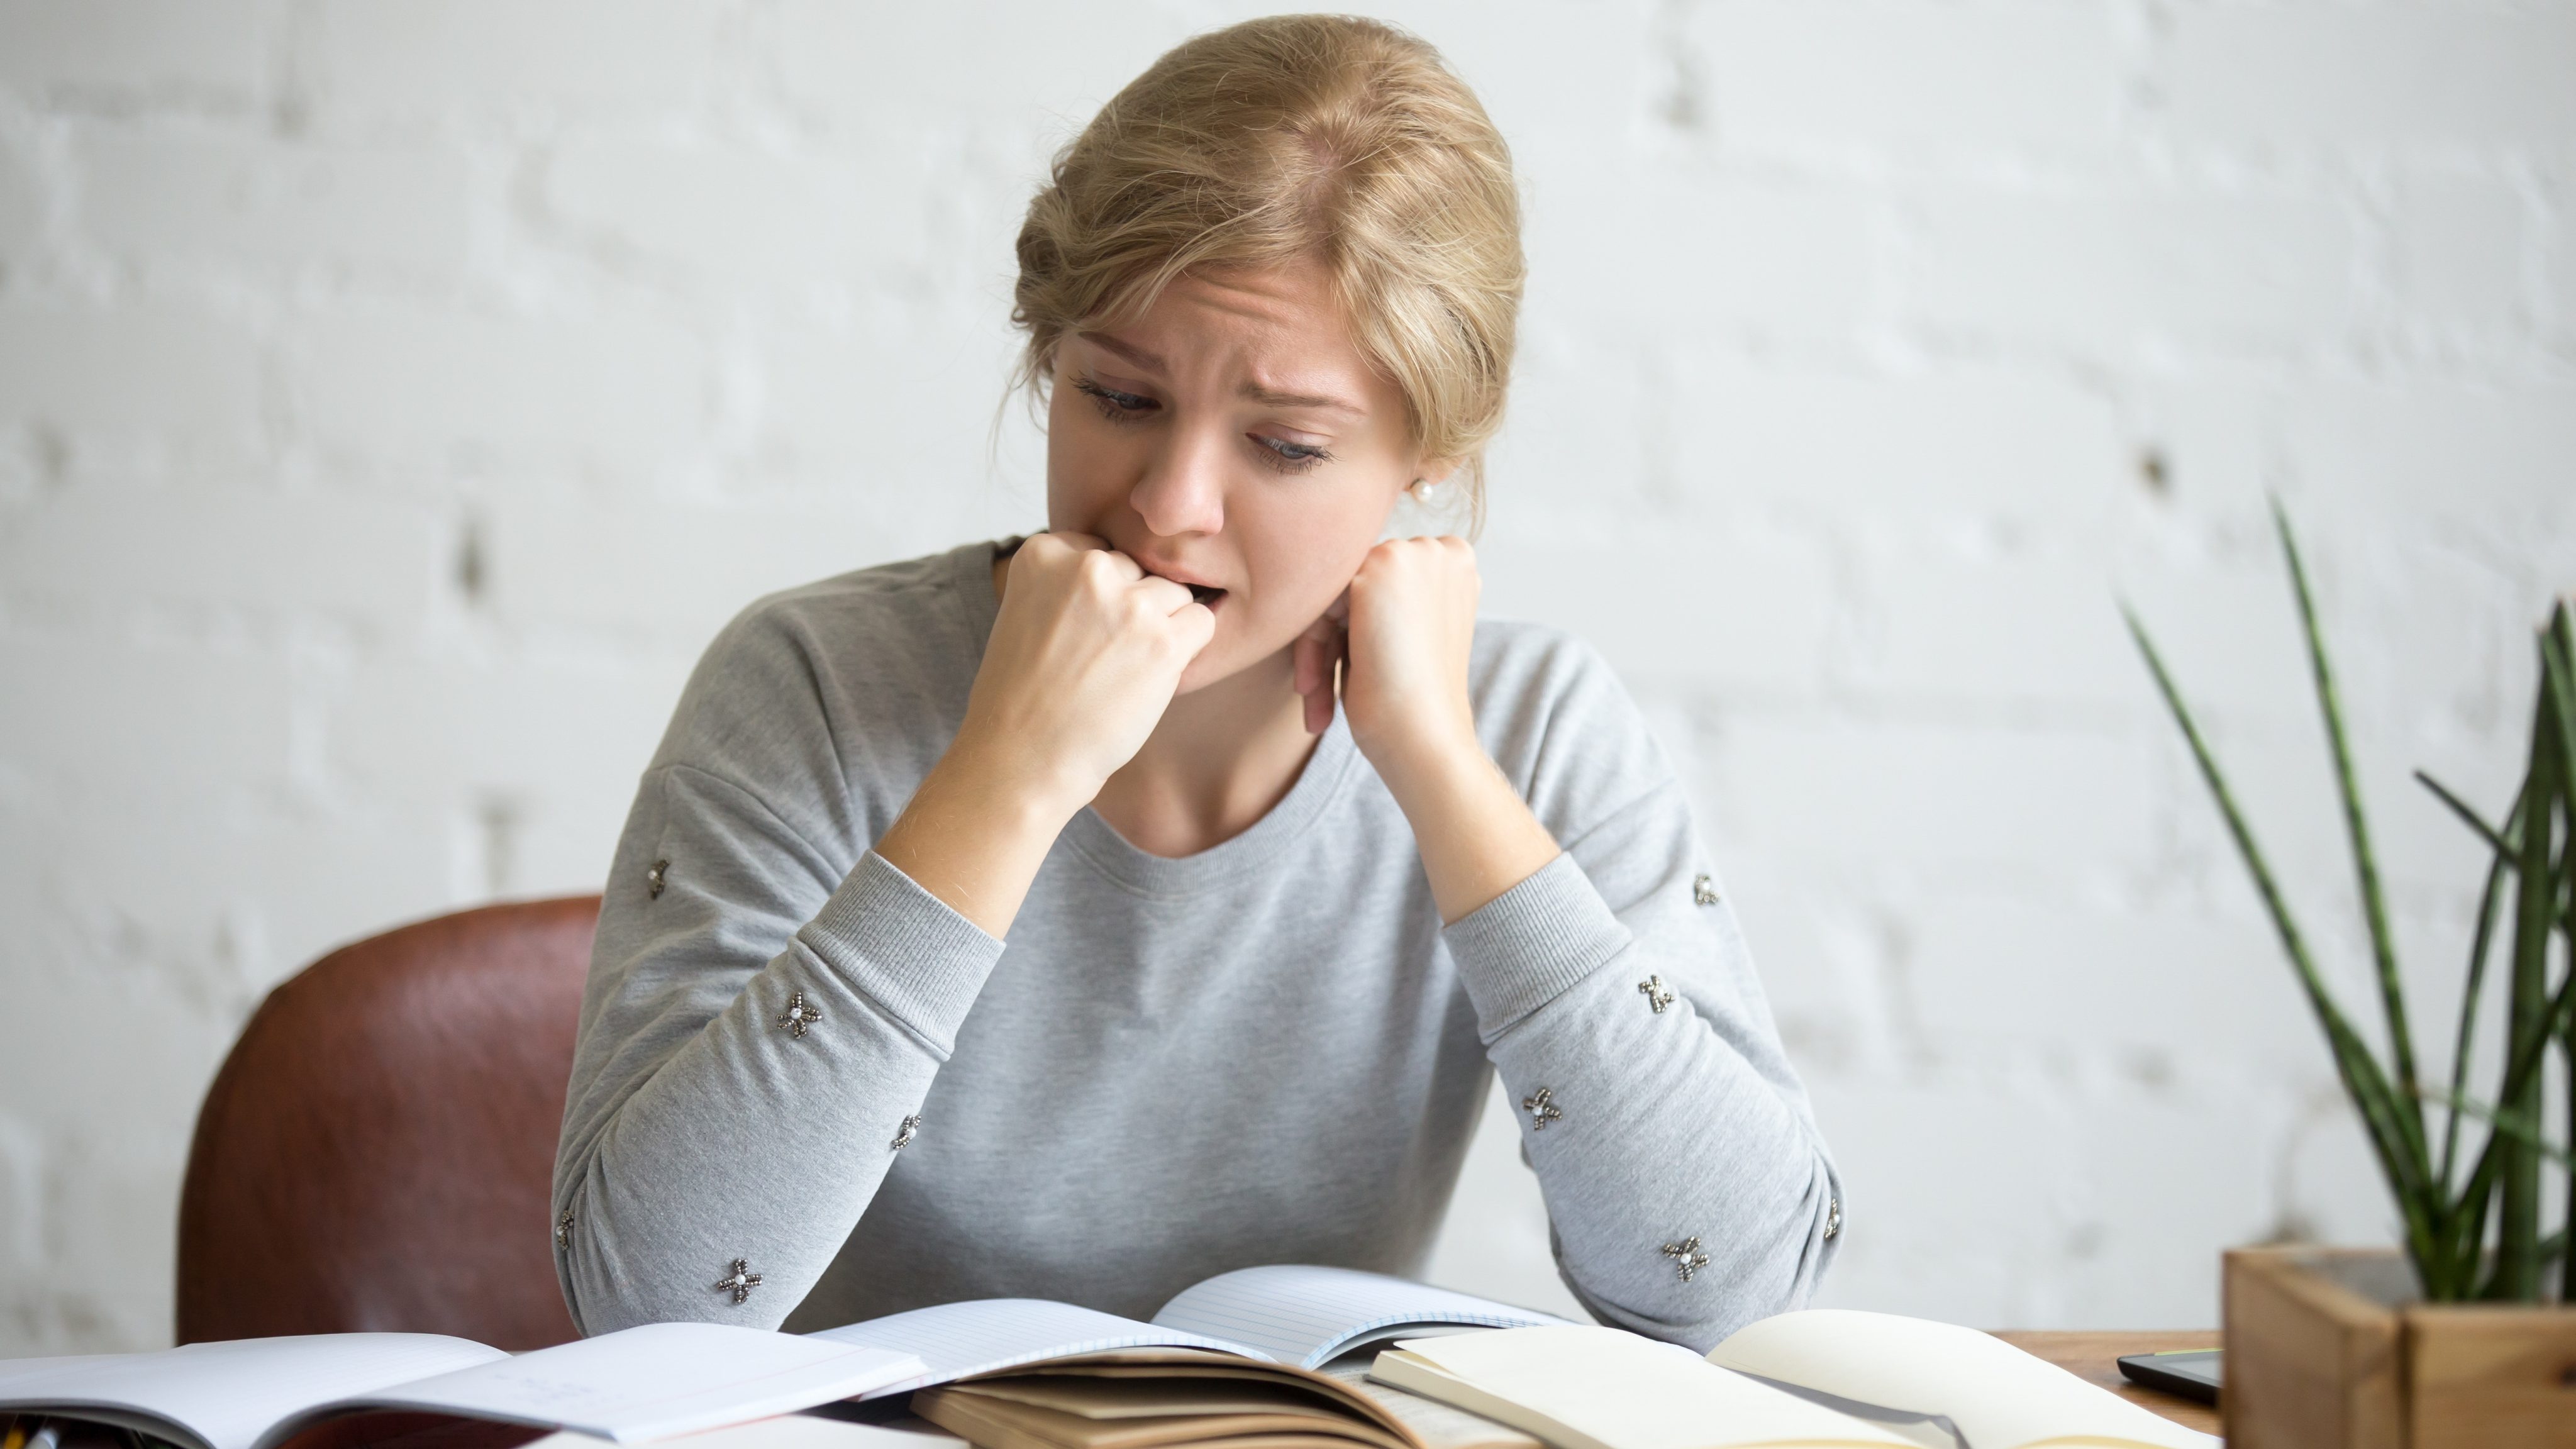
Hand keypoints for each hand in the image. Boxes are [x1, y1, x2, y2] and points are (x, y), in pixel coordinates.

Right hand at [875, 534, 1211, 936]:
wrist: (1023, 758)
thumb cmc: (1023, 697)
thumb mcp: (1025, 614)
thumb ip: (1067, 583)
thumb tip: (1129, 568)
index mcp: (1042, 553)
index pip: (1100, 550)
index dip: (1100, 596)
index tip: (1081, 632)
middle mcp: (1086, 568)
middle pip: (1138, 569)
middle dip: (1132, 608)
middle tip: (1103, 658)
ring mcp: (1127, 603)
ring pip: (1173, 593)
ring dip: (1162, 628)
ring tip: (1124, 670)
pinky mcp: (1163, 640)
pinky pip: (1202, 621)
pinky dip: (1188, 648)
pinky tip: (1154, 675)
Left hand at [1294, 535, 1559, 923]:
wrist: (1424, 739)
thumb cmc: (1414, 707)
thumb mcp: (1406, 642)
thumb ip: (1383, 604)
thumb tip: (1334, 594)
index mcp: (1456, 568)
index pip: (1381, 592)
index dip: (1354, 638)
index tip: (1342, 686)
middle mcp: (1441, 551)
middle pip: (1354, 591)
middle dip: (1332, 648)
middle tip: (1318, 706)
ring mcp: (1415, 553)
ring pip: (1333, 596)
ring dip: (1318, 657)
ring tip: (1316, 710)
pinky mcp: (1383, 563)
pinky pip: (1320, 598)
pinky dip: (1310, 648)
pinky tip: (1311, 690)